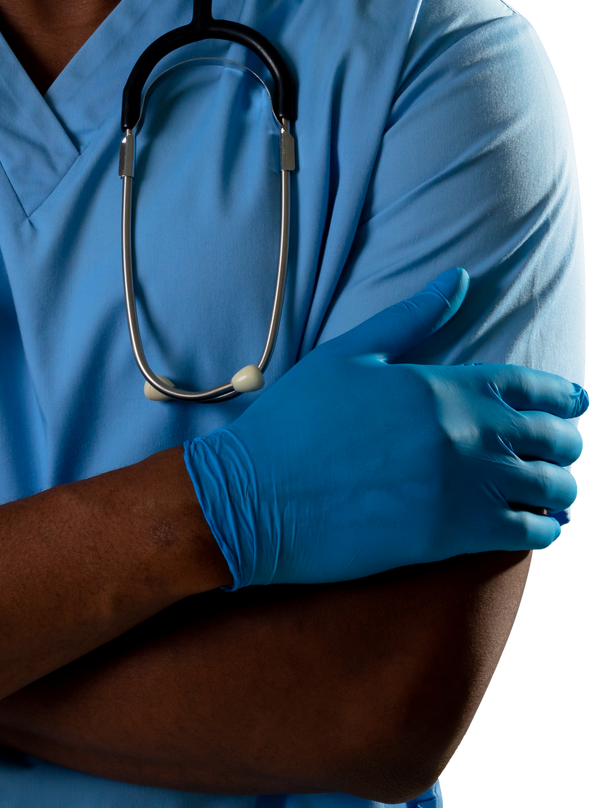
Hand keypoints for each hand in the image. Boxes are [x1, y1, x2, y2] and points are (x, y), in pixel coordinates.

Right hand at [182, 268, 587, 589]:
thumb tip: (459, 277)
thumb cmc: (295, 420)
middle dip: (568, 442)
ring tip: (557, 490)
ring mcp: (463, 488)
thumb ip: (411, 318)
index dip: (564, 395)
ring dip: (562, 488)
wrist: (256, 495)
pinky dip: (545, 530)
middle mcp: (465, 434)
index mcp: (442, 385)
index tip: (575, 403)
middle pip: (553, 438)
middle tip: (566, 449)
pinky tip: (540, 526)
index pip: (532, 386)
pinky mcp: (453, 536)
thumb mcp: (348, 355)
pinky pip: (529, 535)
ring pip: (551, 489)